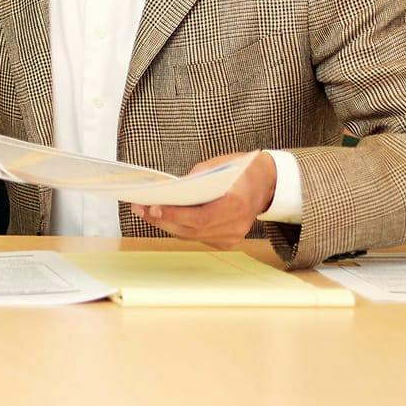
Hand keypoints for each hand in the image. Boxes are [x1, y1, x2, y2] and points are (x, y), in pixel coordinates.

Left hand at [133, 151, 275, 250]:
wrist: (265, 184)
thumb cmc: (240, 170)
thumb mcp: (218, 165)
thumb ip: (195, 178)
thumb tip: (170, 189)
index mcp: (236, 204)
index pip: (201, 217)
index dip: (175, 215)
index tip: (154, 207)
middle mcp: (236, 225)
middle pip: (192, 230)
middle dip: (163, 220)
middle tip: (140, 208)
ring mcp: (233, 236)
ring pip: (192, 236)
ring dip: (167, 225)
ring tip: (144, 212)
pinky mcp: (227, 241)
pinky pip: (198, 237)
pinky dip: (180, 228)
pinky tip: (163, 218)